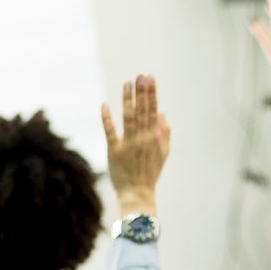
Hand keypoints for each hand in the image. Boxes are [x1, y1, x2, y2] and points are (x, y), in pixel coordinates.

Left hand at [101, 74, 169, 215]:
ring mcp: (128, 144)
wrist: (138, 194)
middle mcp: (142, 138)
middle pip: (142, 111)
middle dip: (142, 92)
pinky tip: (105, 104)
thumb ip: (165, 133)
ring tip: (127, 83)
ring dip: (127, 100)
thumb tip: (163, 112)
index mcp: (154, 138)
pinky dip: (107, 118)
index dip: (151, 94)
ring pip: (128, 118)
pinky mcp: (114, 151)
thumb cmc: (150, 173)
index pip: (153, 111)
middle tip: (141, 75)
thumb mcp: (163, 153)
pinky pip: (110, 132)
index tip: (149, 78)